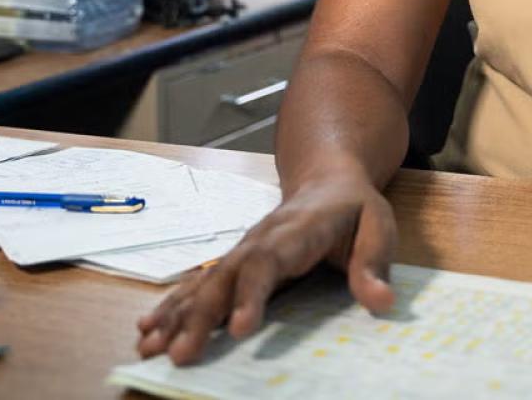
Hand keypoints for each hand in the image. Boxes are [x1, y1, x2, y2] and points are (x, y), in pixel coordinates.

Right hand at [134, 171, 396, 363]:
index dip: (250, 294)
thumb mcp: (378, 225)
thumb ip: (375, 263)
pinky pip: (198, 285)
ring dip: (177, 315)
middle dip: (200, 315)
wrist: (327, 178)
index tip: (238, 328)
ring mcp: (242, 250)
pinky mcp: (234, 263)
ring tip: (150, 347)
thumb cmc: (355, 208)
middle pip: (225, 276)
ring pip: (204, 282)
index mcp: (295, 231)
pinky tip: (148, 331)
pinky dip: (172, 307)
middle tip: (181, 353)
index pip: (268, 261)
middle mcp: (259, 240)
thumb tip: (382, 302)